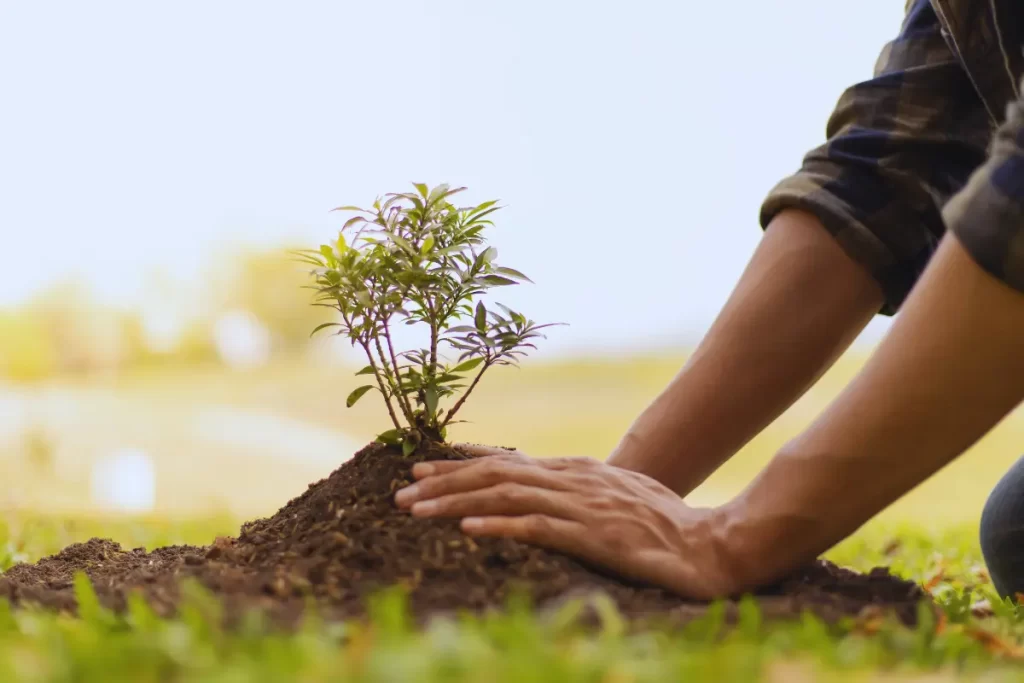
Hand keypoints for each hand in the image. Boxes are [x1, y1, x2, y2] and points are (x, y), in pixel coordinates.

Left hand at [394, 445, 740, 599]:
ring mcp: (583, 506)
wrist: (712, 545)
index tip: (422, 470)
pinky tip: (469, 530)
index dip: (461, 465)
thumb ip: (578, 491)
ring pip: (507, 495)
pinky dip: (500, 525)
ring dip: (457, 502)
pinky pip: (539, 527)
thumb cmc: (665, 525)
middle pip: (496, 474)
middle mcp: (574, 480)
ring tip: (415, 511)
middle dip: (444, 482)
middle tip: (401, 492)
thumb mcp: (616, 497)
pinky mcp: (595, 536)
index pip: (508, 462)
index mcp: (576, 471)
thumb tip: (541, 491)